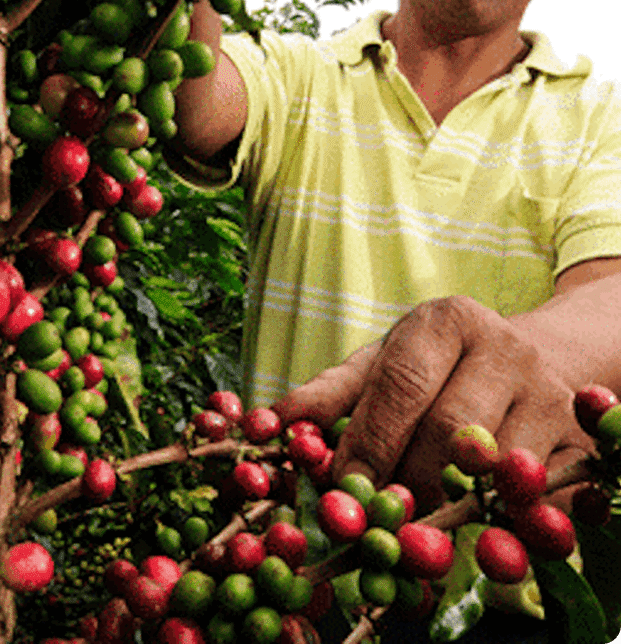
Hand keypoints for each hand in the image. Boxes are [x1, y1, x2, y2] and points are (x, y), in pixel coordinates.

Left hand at [273, 295, 595, 514]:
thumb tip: (268, 424)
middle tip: (380, 515)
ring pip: (498, 468)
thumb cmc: (440, 367)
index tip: (342, 490)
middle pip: (450, 429)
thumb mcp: (383, 364)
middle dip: (408, 482)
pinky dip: (511, 524)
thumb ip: (329, 394)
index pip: (402, 384)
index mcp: (446, 322)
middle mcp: (505, 347)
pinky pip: (547, 497)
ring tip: (423, 522)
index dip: (369, 443)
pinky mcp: (579, 440)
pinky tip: (481, 526)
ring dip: (455, 507)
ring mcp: (549, 393)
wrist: (530, 359)